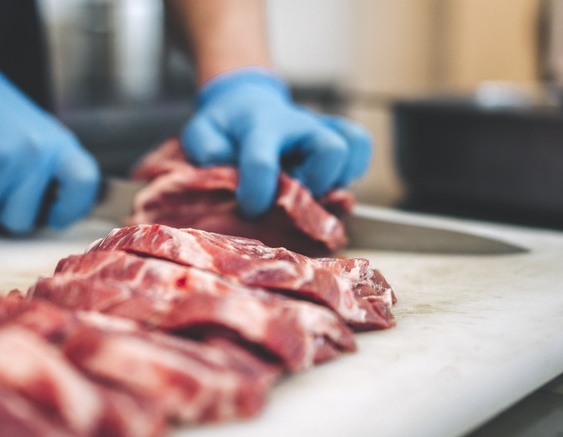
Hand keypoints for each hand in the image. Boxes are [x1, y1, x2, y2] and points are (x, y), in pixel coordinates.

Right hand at [0, 43, 99, 232]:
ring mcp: (1, 158)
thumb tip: (68, 210)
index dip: (71, 210)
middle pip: (22, 220)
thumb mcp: (41, 135)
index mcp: (58, 144)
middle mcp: (34, 152)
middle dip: (4, 212)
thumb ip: (55, 170)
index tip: (54, 216)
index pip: (84, 184)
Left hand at [181, 68, 371, 216]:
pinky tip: (328, 183)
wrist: (244, 101)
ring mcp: (321, 129)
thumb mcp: (201, 132)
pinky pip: (360, 147)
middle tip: (293, 198)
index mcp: (259, 127)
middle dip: (315, 184)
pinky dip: (353, 170)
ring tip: (314, 191)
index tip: (250, 208)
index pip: (262, 161)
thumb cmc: (224, 126)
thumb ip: (206, 151)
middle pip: (330, 149)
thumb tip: (225, 169)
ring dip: (338, 178)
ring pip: (353, 147)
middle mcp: (298, 126)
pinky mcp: (336, 135)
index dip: (257, 192)